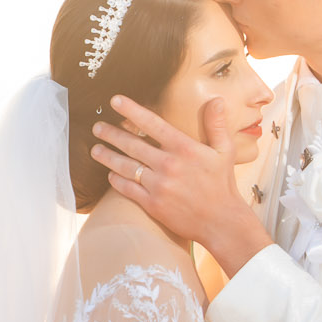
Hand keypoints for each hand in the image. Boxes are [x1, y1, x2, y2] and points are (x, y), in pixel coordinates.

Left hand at [90, 96, 273, 275]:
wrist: (221, 221)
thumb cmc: (222, 184)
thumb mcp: (225, 151)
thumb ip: (217, 124)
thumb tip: (215, 100)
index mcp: (185, 148)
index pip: (153, 124)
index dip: (132, 110)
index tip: (115, 100)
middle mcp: (169, 165)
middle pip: (132, 144)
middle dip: (111, 134)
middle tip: (97, 127)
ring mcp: (159, 185)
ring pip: (126, 166)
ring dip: (107, 157)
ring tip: (95, 150)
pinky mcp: (152, 204)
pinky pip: (128, 188)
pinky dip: (116, 180)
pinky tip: (109, 174)